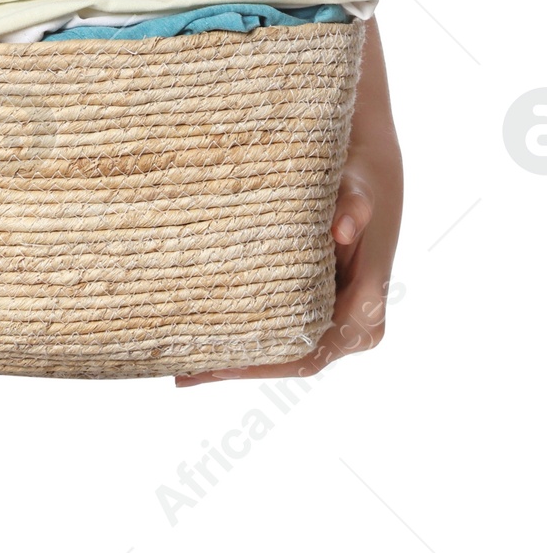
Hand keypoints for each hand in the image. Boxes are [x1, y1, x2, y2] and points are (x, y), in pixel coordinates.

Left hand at [174, 127, 401, 386]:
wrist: (370, 178)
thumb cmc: (359, 184)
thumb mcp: (357, 191)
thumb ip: (353, 208)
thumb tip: (341, 230)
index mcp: (365, 312)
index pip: (307, 355)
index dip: (261, 365)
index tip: (217, 365)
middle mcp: (355, 329)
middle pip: (289, 362)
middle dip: (238, 369)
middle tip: (182, 375)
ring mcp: (337, 324)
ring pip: (283, 354)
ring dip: (236, 360)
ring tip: (182, 368)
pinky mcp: (320, 311)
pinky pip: (282, 335)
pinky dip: (246, 340)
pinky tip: (203, 342)